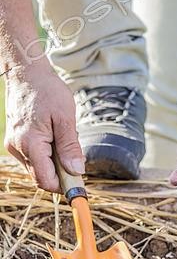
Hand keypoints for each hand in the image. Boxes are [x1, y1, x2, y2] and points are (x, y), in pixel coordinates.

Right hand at [4, 64, 84, 191]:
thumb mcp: (65, 118)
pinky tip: (54, 137)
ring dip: (54, 162)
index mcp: (30, 144)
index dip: (63, 185)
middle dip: (60, 172)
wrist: (26, 73)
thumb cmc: (47, 91)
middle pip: (41, 176)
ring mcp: (14, 145)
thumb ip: (70, 147)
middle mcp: (18, 148)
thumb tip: (76, 170)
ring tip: (63, 139)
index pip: (45, 180)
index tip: (80, 181)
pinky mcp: (15, 141)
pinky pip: (33, 157)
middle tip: (75, 155)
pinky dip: (46, 154)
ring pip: (37, 167)